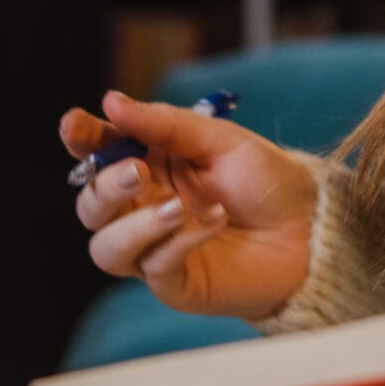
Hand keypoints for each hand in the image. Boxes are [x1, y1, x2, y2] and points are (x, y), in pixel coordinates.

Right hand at [60, 91, 318, 319]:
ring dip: (133, 226)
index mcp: (145, 166)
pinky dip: (177, 243)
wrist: (310, 228)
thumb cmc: (264, 181)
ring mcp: (154, 250)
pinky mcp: (176, 284)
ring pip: (106, 249)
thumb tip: (110, 102)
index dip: (79, 140)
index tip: (74, 124)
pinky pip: (154, 268)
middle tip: (138, 171)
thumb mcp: (218, 139)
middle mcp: (140, 210)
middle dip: (105, 187)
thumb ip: (164, 124)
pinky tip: (212, 222)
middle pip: (90, 206)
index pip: (96, 154)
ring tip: (177, 207)